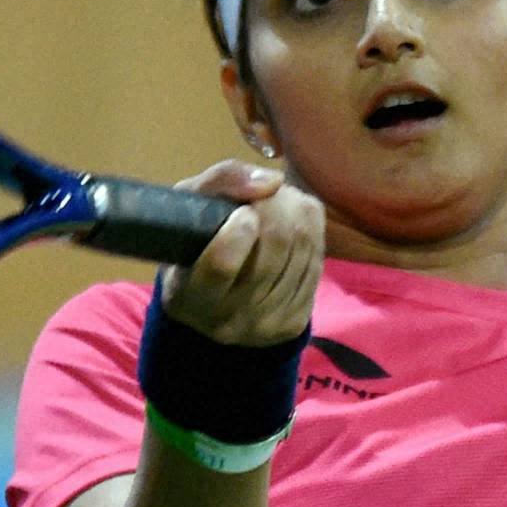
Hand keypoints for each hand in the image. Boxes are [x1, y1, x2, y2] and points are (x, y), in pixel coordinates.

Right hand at [157, 160, 323, 346]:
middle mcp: (227, 321)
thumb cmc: (196, 240)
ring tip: (278, 204)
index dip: (240, 228)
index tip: (242, 211)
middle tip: (265, 194)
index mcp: (188, 297)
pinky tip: (291, 228)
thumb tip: (273, 182)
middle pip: (275, 247)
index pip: (223, 264)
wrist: (215, 297)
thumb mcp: (191, 202)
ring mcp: (265, 326)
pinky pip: (318, 260)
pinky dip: (310, 232)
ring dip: (295, 212)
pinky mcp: (295, 323)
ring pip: (303, 248)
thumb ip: (222, 180)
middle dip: (276, 206)